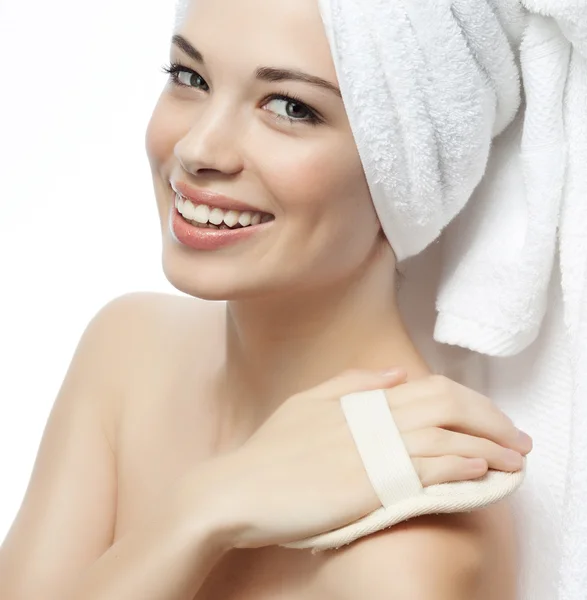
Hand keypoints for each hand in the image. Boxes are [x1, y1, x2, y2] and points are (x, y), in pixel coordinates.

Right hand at [219, 370, 531, 548]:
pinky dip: (459, 467)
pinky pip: (426, 470)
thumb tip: (395, 374)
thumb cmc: (270, 452)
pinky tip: (479, 471)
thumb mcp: (305, 404)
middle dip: (489, 419)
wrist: (239, 490)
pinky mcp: (367, 484)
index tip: (490, 418)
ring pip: (444, 437)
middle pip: (446, 405)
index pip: (429, 389)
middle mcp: (369, 418)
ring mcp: (369, 450)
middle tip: (516, 438)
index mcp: (358, 399)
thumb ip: (348, 384)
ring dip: (486, 446)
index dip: (469, 402)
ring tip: (513, 458)